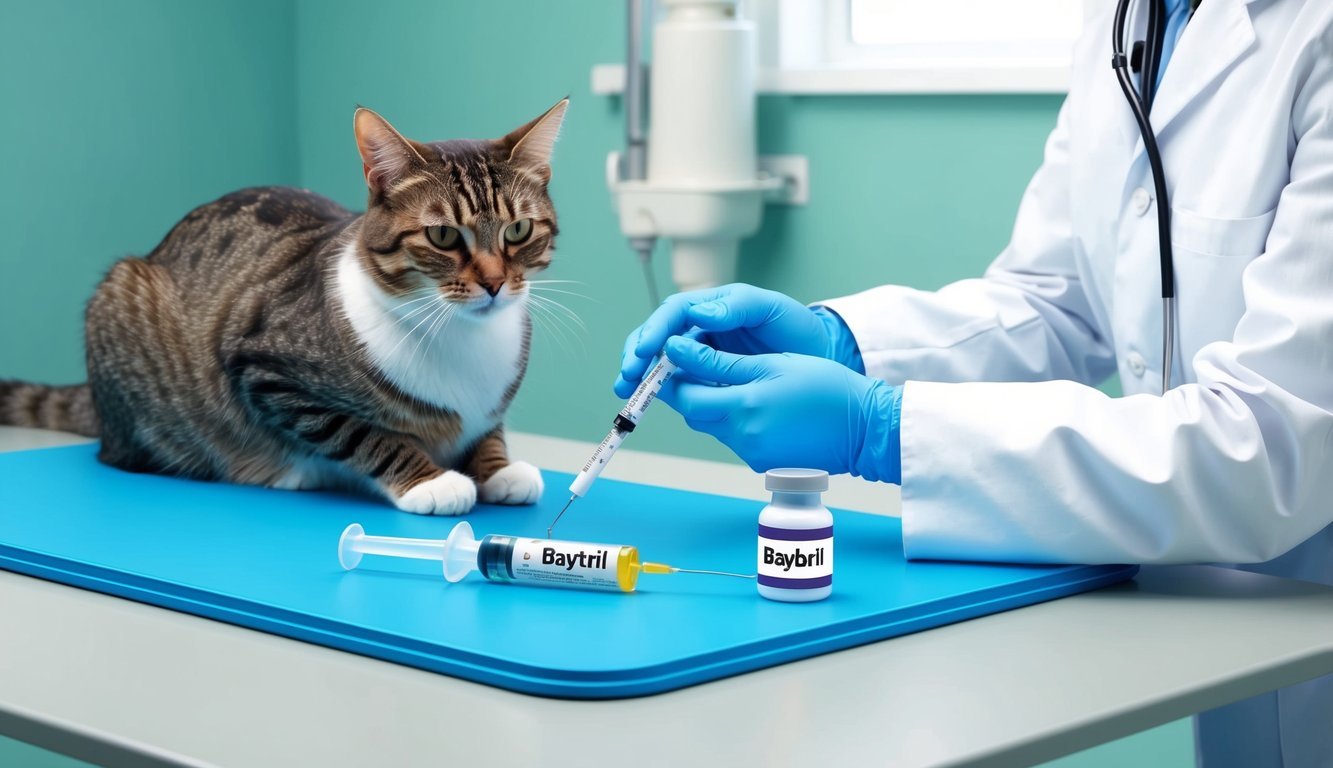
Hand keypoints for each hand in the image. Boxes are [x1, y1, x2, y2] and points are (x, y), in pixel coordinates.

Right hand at [615, 284, 830, 397]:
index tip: (646, 350)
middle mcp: (700, 328)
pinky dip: (659, 391)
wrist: (819, 359)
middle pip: (657, 336)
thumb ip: (739, 307)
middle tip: (628, 375)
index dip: (655, 330)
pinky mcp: (706, 378)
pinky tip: (645, 401)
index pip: (673, 313)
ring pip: (660, 360)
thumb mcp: (772, 309)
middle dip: (637, 354)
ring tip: (625, 390)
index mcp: (712, 306)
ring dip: (639, 374)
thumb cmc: (796, 328)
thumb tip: (699, 313)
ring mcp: (701, 354)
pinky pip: (678, 382)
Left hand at [658, 336, 902, 482]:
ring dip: (711, 404)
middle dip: (688, 390)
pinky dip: (733, 419)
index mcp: (744, 407)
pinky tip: (755, 404)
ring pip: (713, 426)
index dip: (671, 377)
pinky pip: (734, 438)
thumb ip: (720, 361)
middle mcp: (742, 436)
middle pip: (694, 414)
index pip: (685, 397)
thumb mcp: (772, 364)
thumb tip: (676, 349)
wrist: (865, 428)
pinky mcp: (762, 463)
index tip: (672, 356)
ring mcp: (752, 453)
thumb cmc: (826, 388)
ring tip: (732, 380)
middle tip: (696, 363)